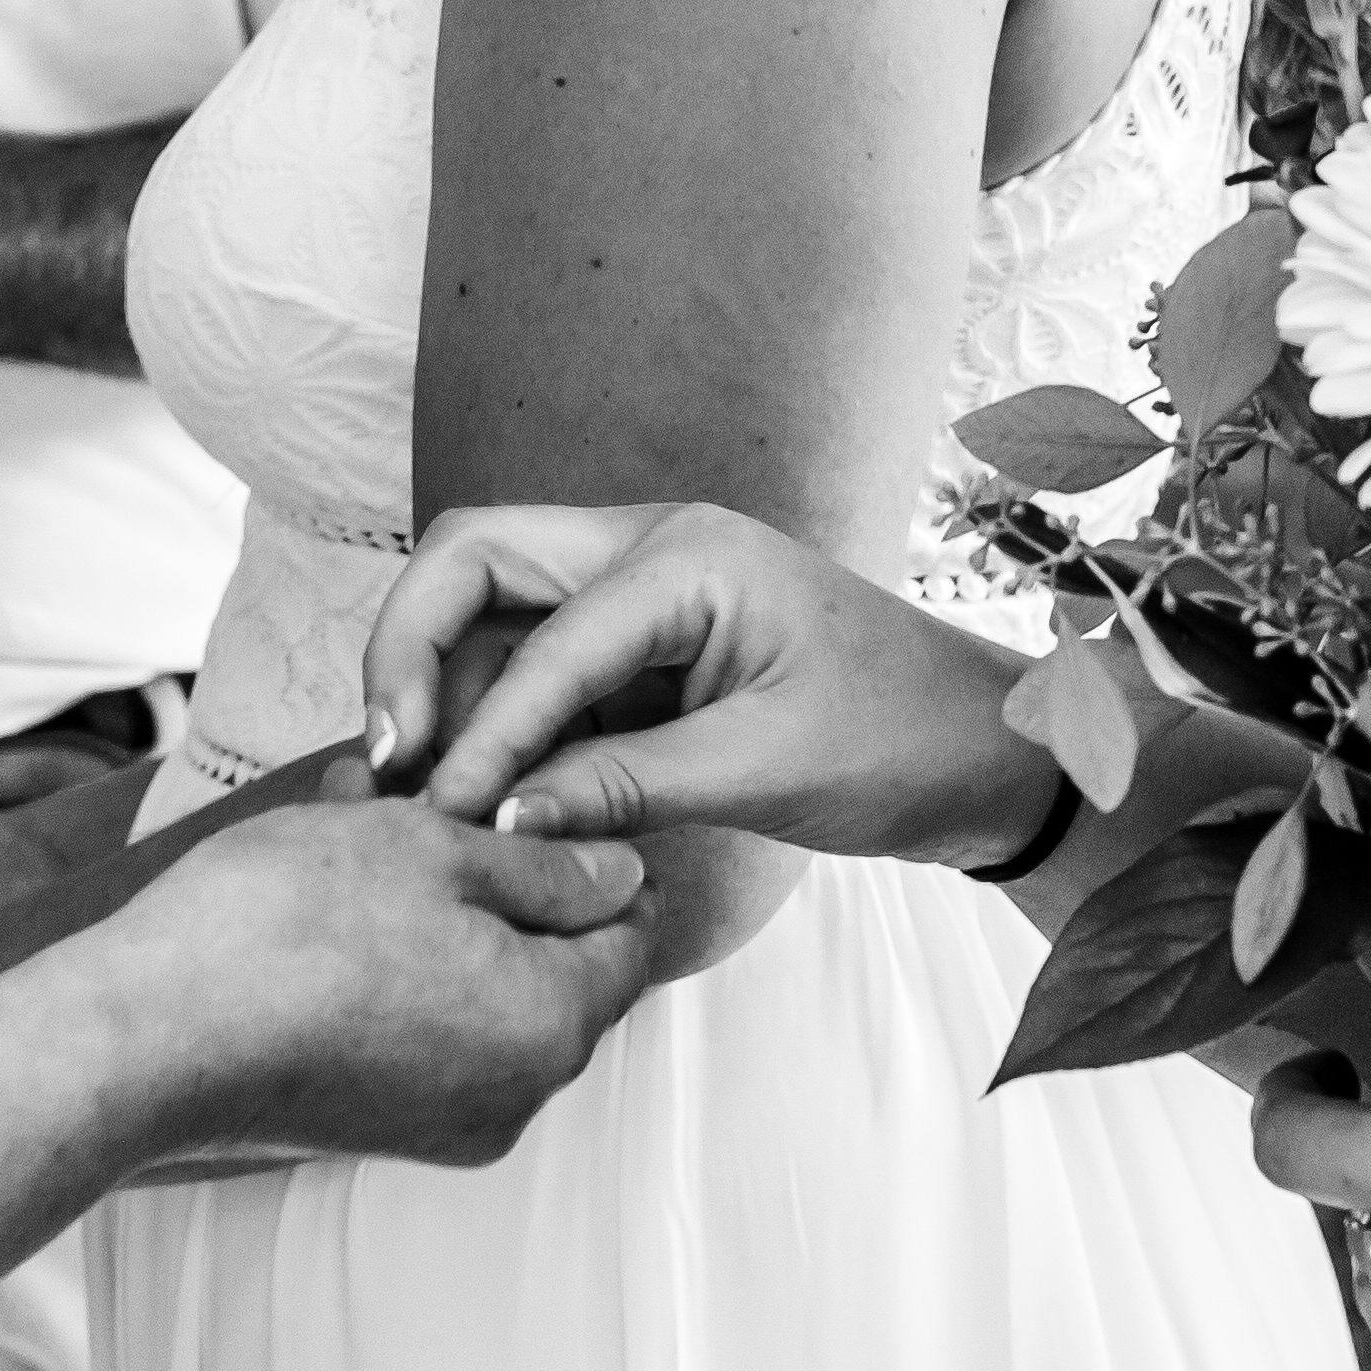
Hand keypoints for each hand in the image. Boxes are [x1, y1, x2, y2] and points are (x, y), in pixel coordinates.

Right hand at [107, 800, 661, 1168]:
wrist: (145, 1037)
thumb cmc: (285, 929)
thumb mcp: (432, 850)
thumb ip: (545, 866)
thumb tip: (619, 876)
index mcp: (553, 1024)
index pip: (633, 938)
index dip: (600, 861)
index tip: (547, 810)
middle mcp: (517, 1095)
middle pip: (555, 972)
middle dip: (504, 885)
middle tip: (435, 810)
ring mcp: (445, 1123)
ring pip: (478, 996)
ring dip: (441, 918)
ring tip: (365, 836)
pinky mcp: (378, 1128)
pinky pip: (422, 1033)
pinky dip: (399, 968)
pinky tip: (332, 901)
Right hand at [357, 501, 1061, 868]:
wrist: (984, 750)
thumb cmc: (901, 740)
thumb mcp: (765, 772)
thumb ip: (624, 789)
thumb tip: (499, 822)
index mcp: (688, 556)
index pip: (541, 637)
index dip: (481, 733)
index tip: (440, 818)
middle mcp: (649, 549)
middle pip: (474, 560)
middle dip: (411, 647)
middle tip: (387, 759)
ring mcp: (638, 592)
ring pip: (490, 610)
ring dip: (442, 687)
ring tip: (415, 790)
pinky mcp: (638, 647)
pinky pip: (532, 663)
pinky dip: (491, 718)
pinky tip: (473, 790)